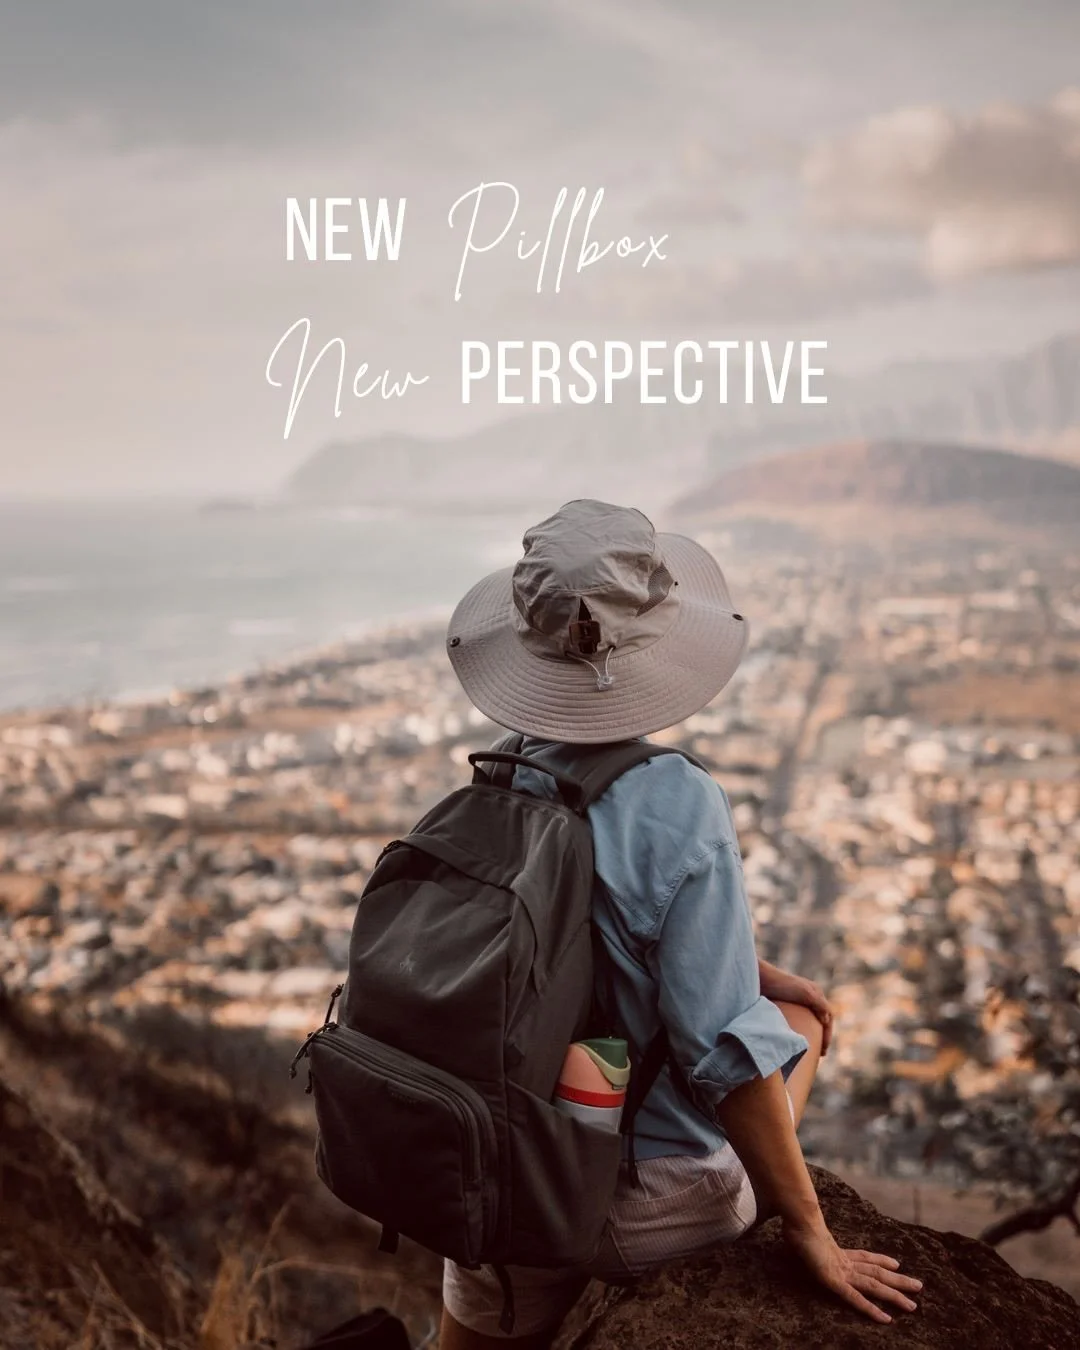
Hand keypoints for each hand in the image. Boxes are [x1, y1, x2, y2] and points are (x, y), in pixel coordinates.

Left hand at [759, 962, 834, 1054]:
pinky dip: (799, 1031)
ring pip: (808, 1022)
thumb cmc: (781, 984)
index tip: (824, 1050)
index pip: (828, 1017)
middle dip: (821, 1037)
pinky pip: (796, 1021)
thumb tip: (827, 1020)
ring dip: (811, 1035)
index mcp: (816, 992)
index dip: (828, 1034)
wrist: (758, 978)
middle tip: (820, 1054)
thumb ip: (819, 1004)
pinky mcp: (784, 1005)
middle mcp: (808, 996)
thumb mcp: (804, 992)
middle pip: (820, 1020)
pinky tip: (795, 1041)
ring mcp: (796, 1001)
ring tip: (810, 1051)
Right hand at [782, 1218, 921, 1323]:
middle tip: (919, 1286)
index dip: (881, 1260)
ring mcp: (841, 1272)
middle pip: (876, 1272)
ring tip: (912, 1306)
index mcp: (838, 1251)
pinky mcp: (835, 1281)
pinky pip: (856, 1299)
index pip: (864, 1256)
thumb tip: (797, 1230)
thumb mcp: (804, 1233)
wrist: (799, 1220)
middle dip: (898, 1280)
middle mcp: (844, 1261)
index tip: (896, 1263)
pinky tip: (885, 1319)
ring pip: (874, 1286)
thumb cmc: (797, 1224)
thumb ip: (807, 1236)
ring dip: (894, 1296)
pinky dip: (871, 1309)